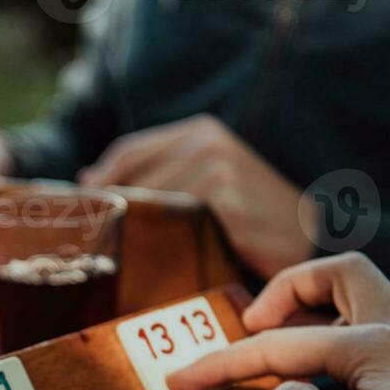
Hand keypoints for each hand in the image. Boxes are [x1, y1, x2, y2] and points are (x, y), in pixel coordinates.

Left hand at [80, 115, 314, 277]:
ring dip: (129, 228)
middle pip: (132, 179)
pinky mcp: (226, 202)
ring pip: (149, 202)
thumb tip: (86, 180)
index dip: (101, 182)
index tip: (81, 209)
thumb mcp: (207, 182)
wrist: (307, 232)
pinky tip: (149, 258)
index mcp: (200, 132)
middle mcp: (208, 143)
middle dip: (109, 209)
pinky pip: (173, 222)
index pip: (129, 152)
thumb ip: (157, 175)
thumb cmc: (250, 215)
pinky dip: (156, 240)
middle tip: (90, 240)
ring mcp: (218, 170)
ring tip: (115, 253)